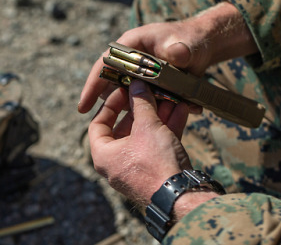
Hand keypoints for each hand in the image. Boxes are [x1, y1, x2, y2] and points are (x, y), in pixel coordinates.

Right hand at [78, 2, 257, 113]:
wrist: (203, 47)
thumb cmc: (191, 39)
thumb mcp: (186, 44)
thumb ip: (181, 49)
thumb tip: (177, 53)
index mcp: (130, 45)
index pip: (104, 65)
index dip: (93, 86)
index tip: (83, 107)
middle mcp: (129, 61)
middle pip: (111, 84)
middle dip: (111, 106)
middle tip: (109, 125)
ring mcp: (137, 75)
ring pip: (128, 97)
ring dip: (136, 112)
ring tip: (153, 123)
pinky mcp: (147, 86)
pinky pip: (143, 103)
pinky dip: (152, 112)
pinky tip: (168, 119)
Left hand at [89, 80, 190, 204]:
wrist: (182, 196)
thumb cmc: (155, 162)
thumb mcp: (147, 126)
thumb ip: (141, 103)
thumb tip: (137, 84)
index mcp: (104, 155)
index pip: (98, 124)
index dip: (110, 105)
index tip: (124, 90)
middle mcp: (117, 163)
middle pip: (125, 128)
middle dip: (141, 108)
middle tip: (150, 91)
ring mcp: (138, 169)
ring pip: (146, 135)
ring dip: (158, 115)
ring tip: (170, 97)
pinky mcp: (157, 171)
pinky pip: (159, 145)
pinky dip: (168, 128)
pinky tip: (181, 110)